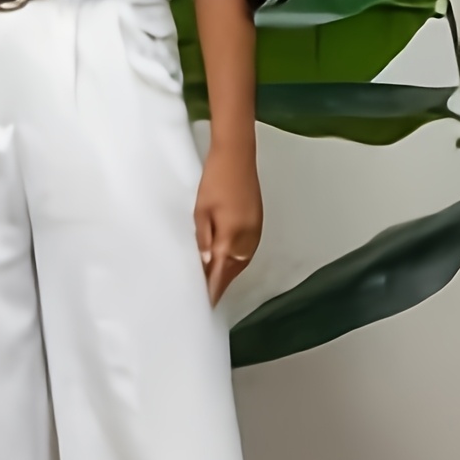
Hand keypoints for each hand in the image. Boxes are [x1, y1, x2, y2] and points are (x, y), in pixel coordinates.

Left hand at [194, 142, 261, 305]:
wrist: (236, 156)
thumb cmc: (215, 180)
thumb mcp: (201, 212)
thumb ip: (205, 241)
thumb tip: (207, 265)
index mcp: (232, 237)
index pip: (221, 273)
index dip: (213, 289)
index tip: (205, 303)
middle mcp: (248, 238)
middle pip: (233, 271)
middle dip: (221, 284)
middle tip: (207, 296)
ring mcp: (255, 231)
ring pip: (242, 262)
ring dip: (229, 273)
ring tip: (215, 282)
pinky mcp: (258, 223)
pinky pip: (248, 250)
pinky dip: (237, 260)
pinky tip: (228, 261)